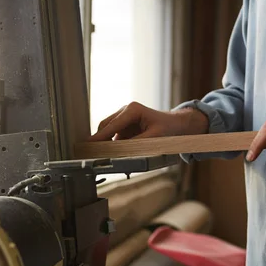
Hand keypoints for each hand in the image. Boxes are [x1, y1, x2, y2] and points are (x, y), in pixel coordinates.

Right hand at [89, 101, 208, 141]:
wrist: (176, 124)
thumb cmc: (168, 128)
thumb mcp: (154, 138)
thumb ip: (135, 144)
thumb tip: (119, 151)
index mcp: (132, 109)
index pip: (111, 125)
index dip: (99, 136)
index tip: (88, 144)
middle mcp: (125, 110)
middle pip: (105, 126)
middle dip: (99, 140)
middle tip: (91, 153)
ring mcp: (124, 117)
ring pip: (107, 130)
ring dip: (105, 142)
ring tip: (101, 155)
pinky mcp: (124, 125)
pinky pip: (113, 135)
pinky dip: (112, 144)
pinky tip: (112, 153)